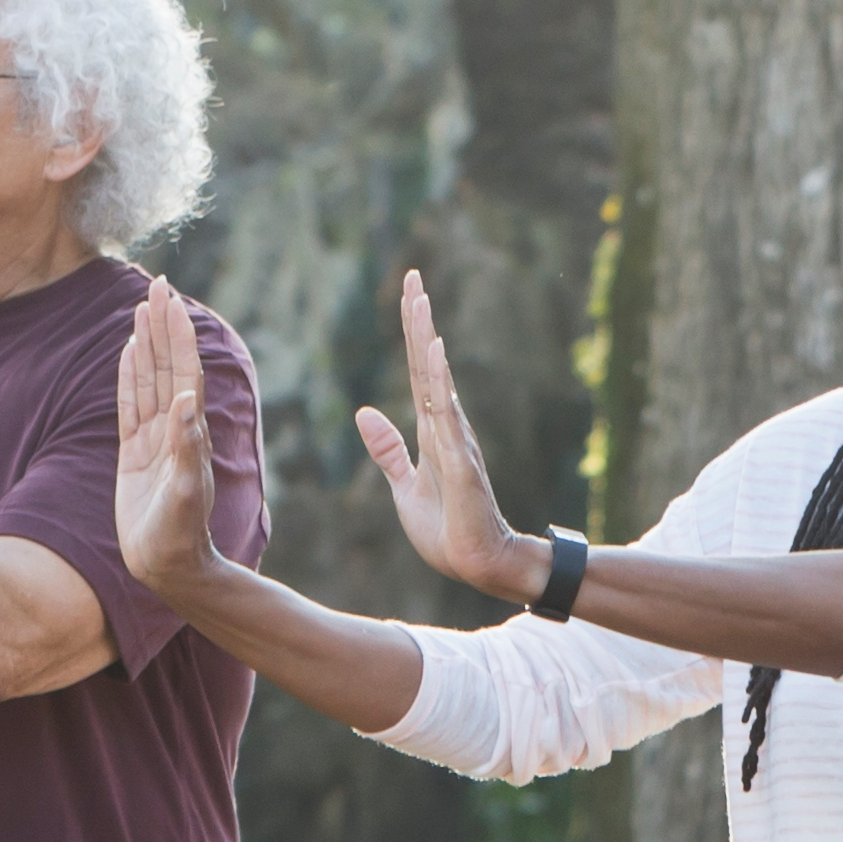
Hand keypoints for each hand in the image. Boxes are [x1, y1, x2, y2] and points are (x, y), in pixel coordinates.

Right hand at [114, 277, 226, 596]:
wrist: (169, 566)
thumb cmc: (181, 535)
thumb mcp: (184, 493)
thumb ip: (186, 449)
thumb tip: (184, 402)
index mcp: (188, 431)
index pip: (183, 371)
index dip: (177, 335)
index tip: (171, 299)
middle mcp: (173, 428)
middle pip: (166, 365)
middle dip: (162, 326)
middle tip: (158, 286)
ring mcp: (153, 439)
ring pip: (147, 380)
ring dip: (145, 344)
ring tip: (142, 309)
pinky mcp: (134, 454)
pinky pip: (129, 405)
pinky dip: (128, 376)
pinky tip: (126, 353)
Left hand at [350, 269, 538, 598]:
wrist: (477, 564)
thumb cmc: (447, 529)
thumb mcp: (404, 485)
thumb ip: (388, 449)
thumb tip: (365, 411)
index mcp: (432, 430)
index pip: (420, 371)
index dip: (414, 334)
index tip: (411, 294)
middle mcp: (447, 426)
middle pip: (429, 363)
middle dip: (419, 320)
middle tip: (413, 277)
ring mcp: (456, 441)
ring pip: (437, 379)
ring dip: (427, 339)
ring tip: (420, 301)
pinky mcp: (460, 462)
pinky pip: (447, 414)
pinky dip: (440, 381)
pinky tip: (434, 352)